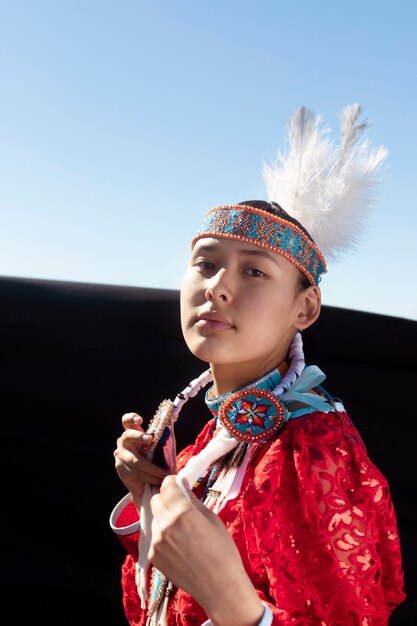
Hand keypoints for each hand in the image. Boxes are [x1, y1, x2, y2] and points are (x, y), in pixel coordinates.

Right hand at [113, 412, 168, 509]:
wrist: (144, 482)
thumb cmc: (153, 459)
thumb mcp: (155, 447)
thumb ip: (159, 438)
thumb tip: (171, 425)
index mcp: (131, 433)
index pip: (127, 421)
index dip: (131, 418)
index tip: (140, 420)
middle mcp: (123, 442)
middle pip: (128, 435)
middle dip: (139, 436)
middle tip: (150, 438)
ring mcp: (120, 456)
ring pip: (136, 460)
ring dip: (152, 468)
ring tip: (165, 473)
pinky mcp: (121, 470)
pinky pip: (137, 473)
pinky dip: (150, 477)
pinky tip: (159, 480)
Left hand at [149, 475, 263, 625]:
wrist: (219, 587)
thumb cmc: (223, 551)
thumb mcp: (213, 519)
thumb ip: (193, 500)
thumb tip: (182, 484)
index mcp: (182, 512)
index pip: (166, 484)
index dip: (174, 484)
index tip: (180, 488)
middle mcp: (165, 524)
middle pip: (156, 499)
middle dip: (166, 499)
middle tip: (181, 509)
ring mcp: (157, 541)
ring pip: (155, 518)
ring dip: (164, 518)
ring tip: (182, 532)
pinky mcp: (153, 556)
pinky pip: (155, 537)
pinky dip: (163, 536)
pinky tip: (179, 547)